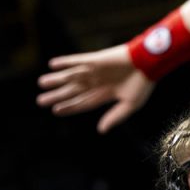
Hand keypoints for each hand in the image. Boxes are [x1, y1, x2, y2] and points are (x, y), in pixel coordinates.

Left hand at [37, 45, 156, 133]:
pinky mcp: (96, 59)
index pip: (83, 102)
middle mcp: (97, 82)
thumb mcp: (130, 105)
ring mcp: (96, 70)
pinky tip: (52, 64)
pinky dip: (65, 62)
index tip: (56, 111)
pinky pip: (77, 60)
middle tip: (40, 101)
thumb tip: (100, 130)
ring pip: (71, 76)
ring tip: (41, 83)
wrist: (149, 63)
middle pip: (73, 91)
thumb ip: (115, 117)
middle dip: (57, 96)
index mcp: (106, 94)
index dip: (69, 107)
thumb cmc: (143, 84)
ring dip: (57, 79)